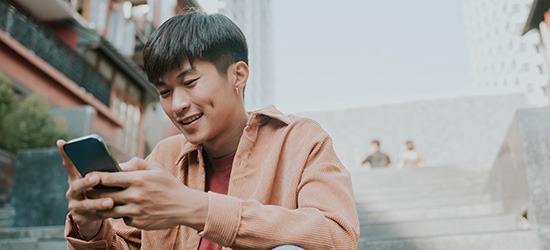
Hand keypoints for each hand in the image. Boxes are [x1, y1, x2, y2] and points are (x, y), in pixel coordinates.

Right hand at [57, 140, 112, 239]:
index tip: (61, 142)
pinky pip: (93, 216)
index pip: (70, 165)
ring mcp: (76, 206)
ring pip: (85, 204)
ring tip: (110, 201)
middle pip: (76, 186)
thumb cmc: (104, 191)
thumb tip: (124, 166)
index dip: (65, 154)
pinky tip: (113, 211)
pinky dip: (103, 214)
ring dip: (98, 202)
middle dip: (86, 182)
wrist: (98, 215)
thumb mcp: (105, 180)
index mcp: (77, 178)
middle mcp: (73, 191)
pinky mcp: (82, 218)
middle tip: (96, 178)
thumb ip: (110, 171)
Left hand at [87, 157, 208, 230]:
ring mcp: (135, 211)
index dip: (94, 177)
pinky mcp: (138, 222)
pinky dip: (121, 214)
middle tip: (90, 191)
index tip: (87, 176)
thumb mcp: (156, 168)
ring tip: (102, 201)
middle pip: (103, 196)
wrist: (184, 206)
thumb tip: (119, 165)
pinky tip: (125, 210)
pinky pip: (122, 219)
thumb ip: (137, 163)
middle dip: (94, 193)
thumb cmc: (169, 185)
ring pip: (108, 210)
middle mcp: (135, 196)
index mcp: (138, 179)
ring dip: (103, 206)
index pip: (108, 178)